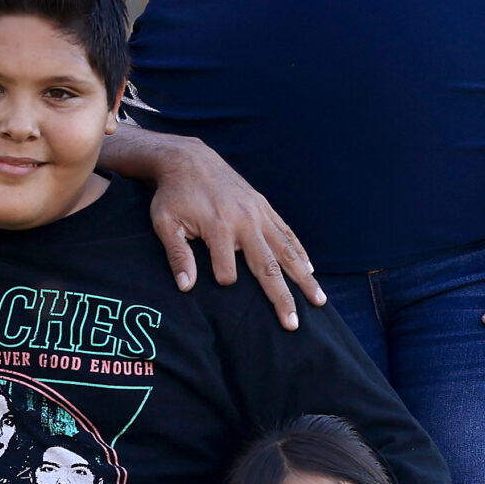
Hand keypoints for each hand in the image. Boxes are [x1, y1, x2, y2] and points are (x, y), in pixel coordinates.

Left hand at [144, 136, 325, 328]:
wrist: (188, 159)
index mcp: (219, 227)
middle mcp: (245, 221)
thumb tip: (186, 287)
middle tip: (293, 324)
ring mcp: (258, 213)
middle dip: (281, 297)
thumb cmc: (173, 195)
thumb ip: (177, 255)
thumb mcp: (165, 223)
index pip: (227, 272)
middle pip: (267, 267)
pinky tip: (310, 269)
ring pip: (286, 251)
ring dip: (304, 277)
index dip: (223, 281)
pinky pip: (287, 233)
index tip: (219, 285)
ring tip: (319, 300)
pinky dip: (300, 251)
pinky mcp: (264, 207)